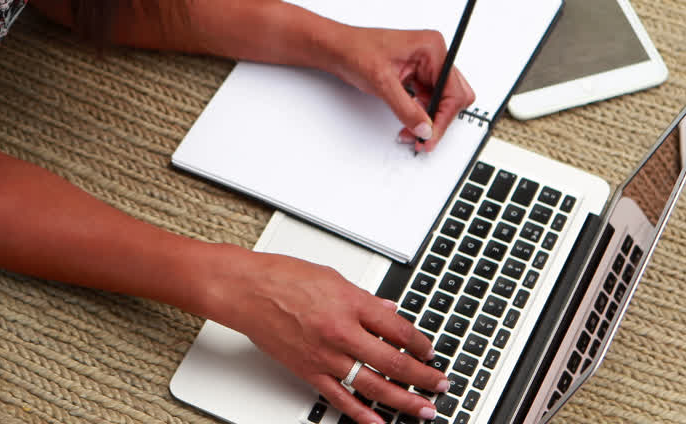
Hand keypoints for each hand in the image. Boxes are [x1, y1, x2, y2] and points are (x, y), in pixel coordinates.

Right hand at [209, 248, 449, 422]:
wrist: (246, 291)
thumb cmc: (282, 277)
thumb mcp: (333, 277)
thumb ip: (365, 299)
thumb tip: (389, 311)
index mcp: (351, 303)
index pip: (399, 329)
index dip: (421, 343)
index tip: (430, 351)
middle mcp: (341, 331)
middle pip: (393, 361)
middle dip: (422, 376)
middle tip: (440, 384)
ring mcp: (325, 355)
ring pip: (373, 385)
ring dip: (403, 400)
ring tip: (423, 408)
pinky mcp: (308, 371)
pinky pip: (340, 397)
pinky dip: (361, 413)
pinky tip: (378, 421)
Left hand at [324, 25, 474, 152]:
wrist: (337, 49)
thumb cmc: (355, 51)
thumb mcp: (382, 82)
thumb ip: (406, 109)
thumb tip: (424, 128)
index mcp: (432, 48)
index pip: (453, 90)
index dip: (444, 117)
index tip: (431, 135)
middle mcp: (433, 55)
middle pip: (453, 96)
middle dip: (440, 119)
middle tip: (425, 138)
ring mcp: (426, 65)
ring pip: (441, 100)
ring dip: (429, 120)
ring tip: (413, 134)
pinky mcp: (417, 75)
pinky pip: (428, 99)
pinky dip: (421, 114)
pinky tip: (410, 124)